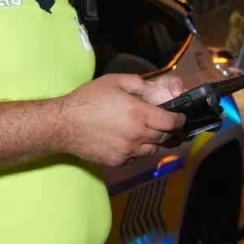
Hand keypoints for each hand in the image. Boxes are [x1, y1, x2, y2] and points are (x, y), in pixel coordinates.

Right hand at [55, 74, 184, 166]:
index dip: (179, 120)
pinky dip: (137, 150)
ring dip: (153, 142)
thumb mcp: (116, 82)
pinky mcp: (117, 161)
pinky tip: (129, 141)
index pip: (171, 122)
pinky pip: (135, 157)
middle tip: (167, 125)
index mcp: (140, 114)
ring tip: (147, 133)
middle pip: (164, 138)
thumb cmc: (89, 99)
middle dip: (168, 131)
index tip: (180, 118)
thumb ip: (141, 85)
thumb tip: (160, 92)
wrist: (63, 124)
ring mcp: (128, 151)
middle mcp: (138, 136)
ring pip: (151, 150)